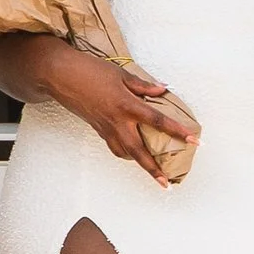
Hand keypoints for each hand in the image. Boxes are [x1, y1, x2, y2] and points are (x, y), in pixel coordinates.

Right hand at [47, 45, 193, 182]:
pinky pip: (114, 146)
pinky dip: (125, 153)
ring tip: (153, 172)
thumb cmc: (90, 70)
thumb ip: (144, 85)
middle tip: (166, 182)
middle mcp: (117, 121)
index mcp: (126, 105)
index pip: (158, 121)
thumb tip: (163, 89)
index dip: (177, 131)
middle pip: (139, 151)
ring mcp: (106, 128)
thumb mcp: (121, 73)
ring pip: (125, 153)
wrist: (61, 76)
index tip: (192, 140)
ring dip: (139, 164)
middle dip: (153, 169)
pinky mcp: (97, 129)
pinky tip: (131, 153)